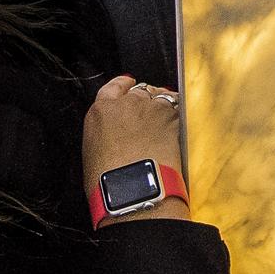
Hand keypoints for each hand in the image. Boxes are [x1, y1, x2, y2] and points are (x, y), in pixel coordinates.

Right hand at [83, 75, 187, 214]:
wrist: (135, 189)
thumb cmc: (111, 182)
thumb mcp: (94, 153)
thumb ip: (105, 134)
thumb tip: (115, 138)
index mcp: (100, 112)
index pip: (113, 88)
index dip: (124, 86)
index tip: (129, 84)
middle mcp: (125, 104)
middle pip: (140, 91)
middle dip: (145, 99)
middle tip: (150, 113)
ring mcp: (150, 108)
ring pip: (161, 95)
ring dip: (164, 104)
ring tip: (166, 119)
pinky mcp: (172, 117)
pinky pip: (179, 106)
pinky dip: (180, 112)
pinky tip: (179, 123)